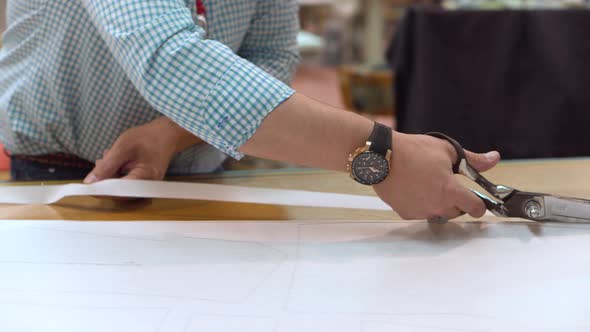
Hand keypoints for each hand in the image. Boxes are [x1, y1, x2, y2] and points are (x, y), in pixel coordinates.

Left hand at [84, 116, 202, 182]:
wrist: (166, 135)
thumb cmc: (147, 138)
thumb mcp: (122, 148)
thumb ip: (106, 166)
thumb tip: (90, 182)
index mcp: (145, 179)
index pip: (117, 192)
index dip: (100, 189)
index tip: (87, 183)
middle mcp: (147, 188)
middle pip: (118, 192)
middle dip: (106, 178)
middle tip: (102, 160)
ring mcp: (146, 187)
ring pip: (120, 189)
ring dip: (110, 175)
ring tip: (111, 156)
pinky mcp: (144, 184)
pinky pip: (125, 185)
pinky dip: (117, 174)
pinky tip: (118, 161)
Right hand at [374, 132, 500, 219]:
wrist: (382, 156)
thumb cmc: (413, 150)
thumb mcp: (447, 150)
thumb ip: (474, 159)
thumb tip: (494, 158)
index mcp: (451, 191)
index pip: (476, 208)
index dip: (479, 204)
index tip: (476, 200)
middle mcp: (437, 206)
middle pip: (457, 212)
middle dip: (456, 200)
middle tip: (446, 184)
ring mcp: (420, 211)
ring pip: (438, 213)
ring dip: (438, 203)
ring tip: (428, 184)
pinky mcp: (405, 213)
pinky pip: (421, 213)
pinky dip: (421, 205)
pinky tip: (414, 189)